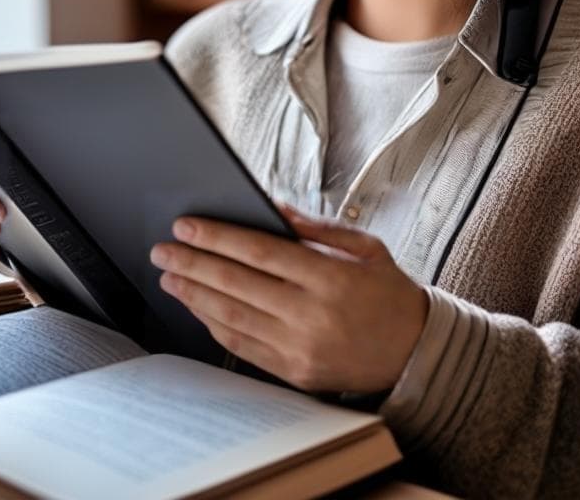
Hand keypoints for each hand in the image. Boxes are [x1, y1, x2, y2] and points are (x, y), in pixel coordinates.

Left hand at [149, 205, 428, 393]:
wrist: (415, 353)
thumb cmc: (389, 292)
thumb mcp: (364, 247)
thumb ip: (316, 227)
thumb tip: (270, 206)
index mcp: (330, 278)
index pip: (259, 253)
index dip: (217, 238)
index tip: (186, 226)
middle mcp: (311, 315)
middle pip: (237, 284)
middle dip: (193, 264)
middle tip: (163, 250)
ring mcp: (300, 348)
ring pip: (232, 318)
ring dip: (195, 296)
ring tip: (170, 277)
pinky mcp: (294, 373)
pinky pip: (243, 347)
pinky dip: (215, 325)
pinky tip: (198, 307)